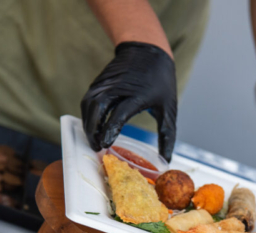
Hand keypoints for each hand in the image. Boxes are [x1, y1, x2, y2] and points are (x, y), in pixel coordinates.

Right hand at [81, 41, 176, 161]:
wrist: (147, 49)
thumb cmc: (161, 81)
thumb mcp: (169, 108)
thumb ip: (167, 135)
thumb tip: (166, 160)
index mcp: (138, 94)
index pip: (119, 113)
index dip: (110, 129)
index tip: (106, 144)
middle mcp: (119, 87)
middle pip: (98, 109)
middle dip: (93, 130)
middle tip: (97, 147)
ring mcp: (107, 83)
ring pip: (89, 104)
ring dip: (88, 123)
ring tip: (93, 140)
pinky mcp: (99, 82)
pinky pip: (88, 100)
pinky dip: (87, 115)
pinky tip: (92, 127)